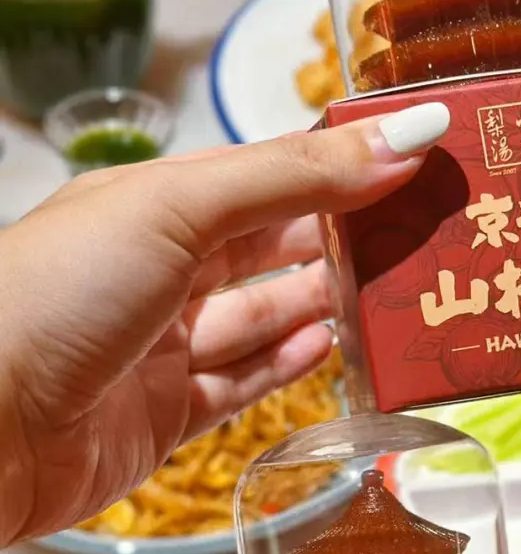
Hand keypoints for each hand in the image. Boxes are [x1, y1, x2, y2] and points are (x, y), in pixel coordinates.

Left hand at [0, 102, 450, 547]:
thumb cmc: (62, 291)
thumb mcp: (180, 207)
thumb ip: (295, 175)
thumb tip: (409, 135)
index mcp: (153, 201)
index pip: (265, 172)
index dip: (338, 164)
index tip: (416, 157)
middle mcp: (158, 269)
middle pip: (270, 246)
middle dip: (342, 235)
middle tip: (425, 229)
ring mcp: (162, 346)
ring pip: (262, 317)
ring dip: (325, 301)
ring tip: (393, 289)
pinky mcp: (166, 418)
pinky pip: (242, 385)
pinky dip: (287, 365)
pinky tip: (331, 346)